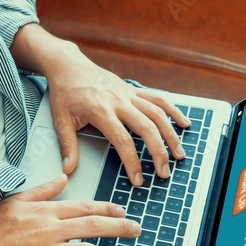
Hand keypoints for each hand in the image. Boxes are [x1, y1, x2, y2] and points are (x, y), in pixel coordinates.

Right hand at [0, 175, 140, 245]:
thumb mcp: (16, 200)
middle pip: (91, 226)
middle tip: (137, 230)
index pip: (83, 207)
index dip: (106, 209)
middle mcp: (50, 229)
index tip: (122, 212)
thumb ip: (43, 190)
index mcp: (46, 211)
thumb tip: (63, 178)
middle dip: (118, 228)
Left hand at [45, 45, 191, 185]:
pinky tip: (184, 123)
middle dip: (158, 152)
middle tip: (164, 172)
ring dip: (171, 135)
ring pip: (157, 114)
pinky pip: (158, 99)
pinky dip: (173, 111)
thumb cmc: (64, 92)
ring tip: (179, 154)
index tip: (138, 179)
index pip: (122, 140)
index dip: (132, 162)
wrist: (69, 65)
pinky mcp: (133, 89)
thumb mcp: (60, 119)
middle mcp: (118, 101)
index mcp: (100, 111)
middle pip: (146, 128)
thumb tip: (69, 169)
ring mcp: (128, 94)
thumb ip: (67, 145)